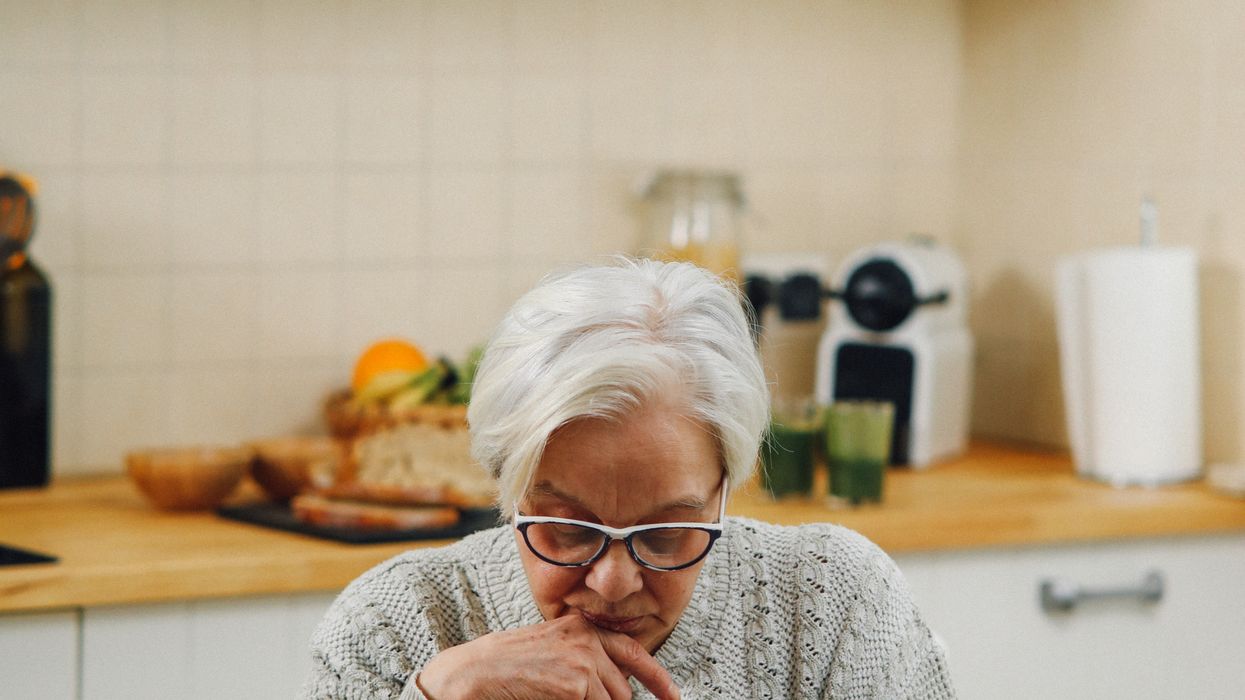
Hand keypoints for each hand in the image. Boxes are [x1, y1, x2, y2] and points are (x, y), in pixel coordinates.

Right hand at [416, 615, 679, 699]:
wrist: (473, 674)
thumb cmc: (503, 667)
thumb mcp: (549, 651)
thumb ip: (582, 659)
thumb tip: (615, 688)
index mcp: (581, 627)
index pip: (632, 652)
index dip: (658, 678)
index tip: (673, 697)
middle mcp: (588, 638)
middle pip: (623, 689)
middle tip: (581, 699)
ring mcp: (585, 660)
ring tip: (556, 695)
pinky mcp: (578, 684)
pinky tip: (553, 699)